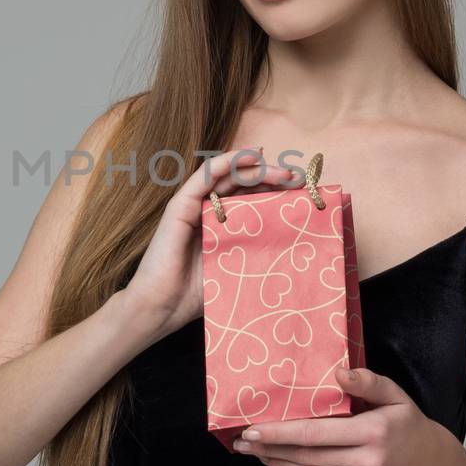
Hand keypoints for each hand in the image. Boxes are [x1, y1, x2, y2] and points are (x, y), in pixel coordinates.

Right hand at [119, 145, 295, 342]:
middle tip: (299, 181)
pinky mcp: (180, 205)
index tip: (304, 195)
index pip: (252, 198)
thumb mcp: (238, 270)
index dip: (277, 192)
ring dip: (257, 167)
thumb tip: (296, 248)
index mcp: (223, 225)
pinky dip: (228, 162)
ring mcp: (193, 206)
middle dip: (273, 178)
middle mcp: (208, 211)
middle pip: (244, 184)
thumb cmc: (196, 296)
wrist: (161, 308)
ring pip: (228, 175)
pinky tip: (251, 156)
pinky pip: (206, 176)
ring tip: (283, 172)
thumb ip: (257, 253)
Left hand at [230, 367, 446, 465]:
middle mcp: (371, 464)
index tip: (251, 431)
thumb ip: (368, 381)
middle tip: (243, 444)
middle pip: (308, 458)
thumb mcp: (395, 395)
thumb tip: (338, 372)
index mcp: (374, 432)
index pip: (315, 433)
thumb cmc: (405, 424)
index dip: (280, 433)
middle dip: (271, 450)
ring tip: (257, 455)